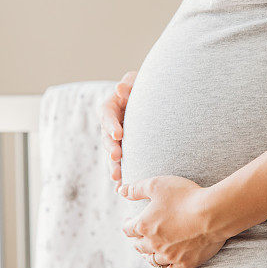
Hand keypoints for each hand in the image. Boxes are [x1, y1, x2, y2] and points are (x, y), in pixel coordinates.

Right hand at [96, 71, 136, 190]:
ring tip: (117, 176)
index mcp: (112, 105)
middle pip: (107, 136)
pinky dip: (123, 173)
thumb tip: (118, 89)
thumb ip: (129, 84)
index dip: (110, 124)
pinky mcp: (128, 149)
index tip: (118, 134)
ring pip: (113, 152)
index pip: (106, 113)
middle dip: (111, 147)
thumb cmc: (148, 86)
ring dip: (114, 165)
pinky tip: (122, 186)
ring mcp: (120, 138)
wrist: (160, 99)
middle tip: (116, 157)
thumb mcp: (139, 81)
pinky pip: (123, 162)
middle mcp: (113, 123)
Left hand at [119, 175, 229, 267]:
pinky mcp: (185, 263)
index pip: (128, 229)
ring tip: (149, 254)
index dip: (128, 224)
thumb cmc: (185, 196)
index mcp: (144, 225)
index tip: (130, 222)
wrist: (213, 213)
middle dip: (137, 241)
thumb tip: (121, 191)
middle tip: (139, 238)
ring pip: (153, 260)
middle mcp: (153, 243)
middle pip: (139, 246)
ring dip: (149, 256)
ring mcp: (169, 255)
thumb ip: (136, 189)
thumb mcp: (157, 185)